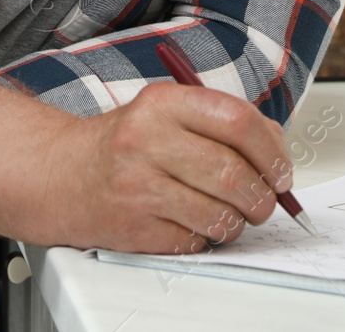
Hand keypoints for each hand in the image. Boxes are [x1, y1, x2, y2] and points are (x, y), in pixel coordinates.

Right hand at [53, 81, 295, 253]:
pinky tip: (196, 222)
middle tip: (266, 202)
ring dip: (238, 222)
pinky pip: (193, 241)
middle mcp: (147, 141)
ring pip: (217, 214)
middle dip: (262, 196)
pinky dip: (206, 238)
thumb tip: (277, 150)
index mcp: (162, 103)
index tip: (282, 170)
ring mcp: (137, 187)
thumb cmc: (127, 142)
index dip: (272, 150)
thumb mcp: (168, 113)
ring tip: (232, 214)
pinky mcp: (133, 228)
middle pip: (232, 174)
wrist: (62, 174)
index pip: (237, 121)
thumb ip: (221, 122)